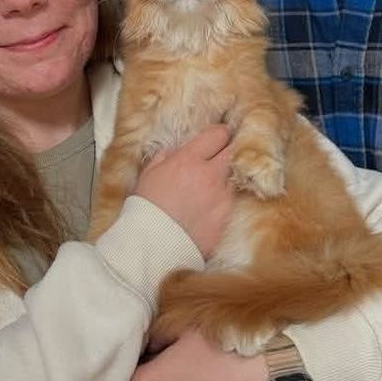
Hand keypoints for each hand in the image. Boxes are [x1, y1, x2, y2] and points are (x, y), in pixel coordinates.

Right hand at [132, 125, 235, 258]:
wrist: (153, 247)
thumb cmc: (146, 209)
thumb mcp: (149, 175)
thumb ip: (165, 157)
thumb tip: (177, 151)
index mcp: (188, 160)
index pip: (218, 134)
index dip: (219, 133)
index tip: (217, 137)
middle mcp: (210, 175)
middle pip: (234, 150)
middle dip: (229, 149)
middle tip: (222, 153)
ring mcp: (222, 196)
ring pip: (235, 175)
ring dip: (227, 175)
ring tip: (214, 182)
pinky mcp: (227, 216)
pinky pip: (233, 199)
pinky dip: (226, 197)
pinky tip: (213, 202)